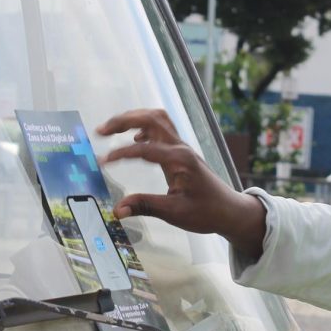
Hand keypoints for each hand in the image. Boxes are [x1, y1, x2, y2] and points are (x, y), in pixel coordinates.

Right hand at [97, 109, 265, 258]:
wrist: (229, 210)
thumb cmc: (206, 212)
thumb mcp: (174, 212)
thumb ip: (145, 206)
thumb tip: (117, 210)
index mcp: (179, 160)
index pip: (144, 149)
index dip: (121, 154)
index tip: (102, 161)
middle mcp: (180, 148)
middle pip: (151, 118)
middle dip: (124, 120)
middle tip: (101, 131)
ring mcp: (181, 147)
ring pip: (157, 118)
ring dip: (133, 118)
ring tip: (111, 129)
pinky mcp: (181, 152)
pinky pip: (162, 128)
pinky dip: (144, 127)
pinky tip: (133, 138)